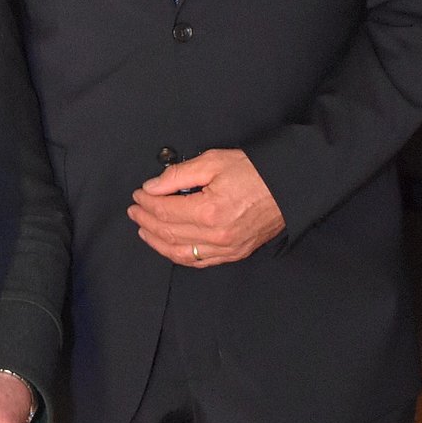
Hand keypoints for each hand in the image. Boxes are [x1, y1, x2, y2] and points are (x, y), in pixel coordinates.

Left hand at [127, 148, 284, 266]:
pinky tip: (167, 245)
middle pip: (168, 232)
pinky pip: (198, 261)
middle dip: (146, 220)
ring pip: (180, 252)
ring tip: (143, 228)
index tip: (137, 194)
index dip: (146, 202)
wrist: (287, 187)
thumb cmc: (253, 171)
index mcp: (209, 211)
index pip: (164, 210)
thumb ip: (178, 175)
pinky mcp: (234, 254)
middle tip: (134, 210)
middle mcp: (216, 235)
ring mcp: (226, 249)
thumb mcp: (212, 161)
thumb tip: (152, 187)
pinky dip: (178, 254)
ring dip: (157, 241)